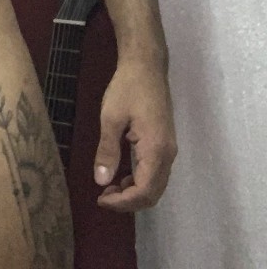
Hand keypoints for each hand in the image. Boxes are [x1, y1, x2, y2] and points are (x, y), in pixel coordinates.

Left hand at [93, 58, 176, 211]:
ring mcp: (168, 149)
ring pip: (156, 185)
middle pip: (153, 193)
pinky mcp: (164, 143)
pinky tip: (120, 175)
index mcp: (156, 150)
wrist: (146, 66)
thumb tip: (100, 181)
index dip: (123, 202)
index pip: (144, 190)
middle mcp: (167, 154)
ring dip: (134, 192)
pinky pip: (155, 172)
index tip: (100, 199)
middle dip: (128, 201)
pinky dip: (139, 180)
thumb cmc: (127, 88)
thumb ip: (107, 150)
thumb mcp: (110, 118)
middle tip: (103, 198)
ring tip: (108, 188)